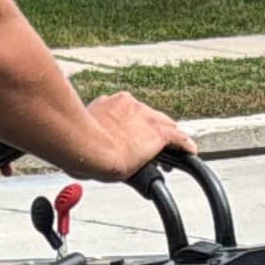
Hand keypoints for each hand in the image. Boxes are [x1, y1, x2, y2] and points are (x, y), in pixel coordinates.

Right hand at [61, 93, 195, 182]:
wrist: (83, 145)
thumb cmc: (74, 144)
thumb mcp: (77, 138)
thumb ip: (83, 142)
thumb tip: (77, 160)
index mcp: (107, 105)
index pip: (126, 115)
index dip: (131, 128)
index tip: (128, 138)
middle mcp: (127, 105)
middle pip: (147, 118)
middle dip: (150, 133)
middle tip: (151, 150)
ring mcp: (144, 118)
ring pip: (164, 126)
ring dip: (168, 140)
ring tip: (171, 156)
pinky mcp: (157, 133)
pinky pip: (177, 138)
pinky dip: (185, 145)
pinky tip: (190, 152)